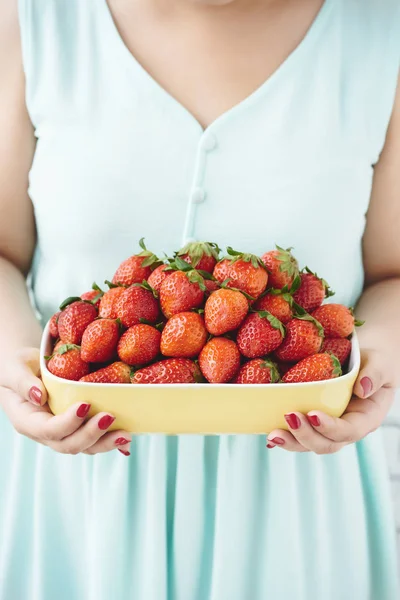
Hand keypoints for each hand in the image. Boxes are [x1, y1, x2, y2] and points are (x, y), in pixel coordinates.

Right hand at [0, 348, 131, 455]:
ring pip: (84, 447)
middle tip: (110, 417)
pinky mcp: (75, 428)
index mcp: (27, 421)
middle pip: (68, 444)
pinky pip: (92, 440)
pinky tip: (126, 440)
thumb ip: (22, 381)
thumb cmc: (18, 365)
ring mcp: (61, 434)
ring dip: (105, 443)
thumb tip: (39, 396)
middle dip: (91, 434)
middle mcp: (44, 433)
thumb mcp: (14, 367)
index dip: (68, 422)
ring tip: (126, 434)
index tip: (86, 405)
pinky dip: (109, 441)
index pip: (48, 429)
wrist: (25, 369)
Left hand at [266, 348, 395, 453]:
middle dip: (306, 435)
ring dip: (290, 441)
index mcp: (366, 419)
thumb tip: (362, 388)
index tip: (313, 414)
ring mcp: (328, 429)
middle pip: (326, 444)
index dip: (331, 427)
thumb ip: (375, 374)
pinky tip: (267, 432)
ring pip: (309, 444)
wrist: (364, 360)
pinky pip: (298, 434)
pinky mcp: (312, 423)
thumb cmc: (375, 361)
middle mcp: (346, 429)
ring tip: (272, 434)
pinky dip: (283, 436)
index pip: (349, 431)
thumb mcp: (381, 363)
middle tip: (289, 416)